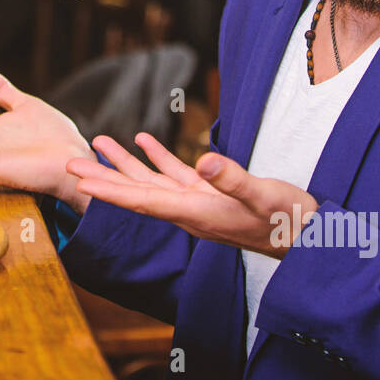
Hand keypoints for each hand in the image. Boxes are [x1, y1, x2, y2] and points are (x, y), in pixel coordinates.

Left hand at [65, 132, 319, 258]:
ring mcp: (199, 204)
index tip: (79, 180)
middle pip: (136, 193)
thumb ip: (236, 179)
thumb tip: (205, 160)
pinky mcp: (212, 195)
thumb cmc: (291, 221)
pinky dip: (159, 157)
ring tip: (99, 141)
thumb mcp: (266, 196)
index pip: (142, 200)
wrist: (311, 240)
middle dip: (103, 177)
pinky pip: (176, 175)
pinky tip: (145, 140)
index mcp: (196, 213)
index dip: (109, 190)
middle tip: (69, 163)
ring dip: (125, 163)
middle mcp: (190, 211)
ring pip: (151, 182)